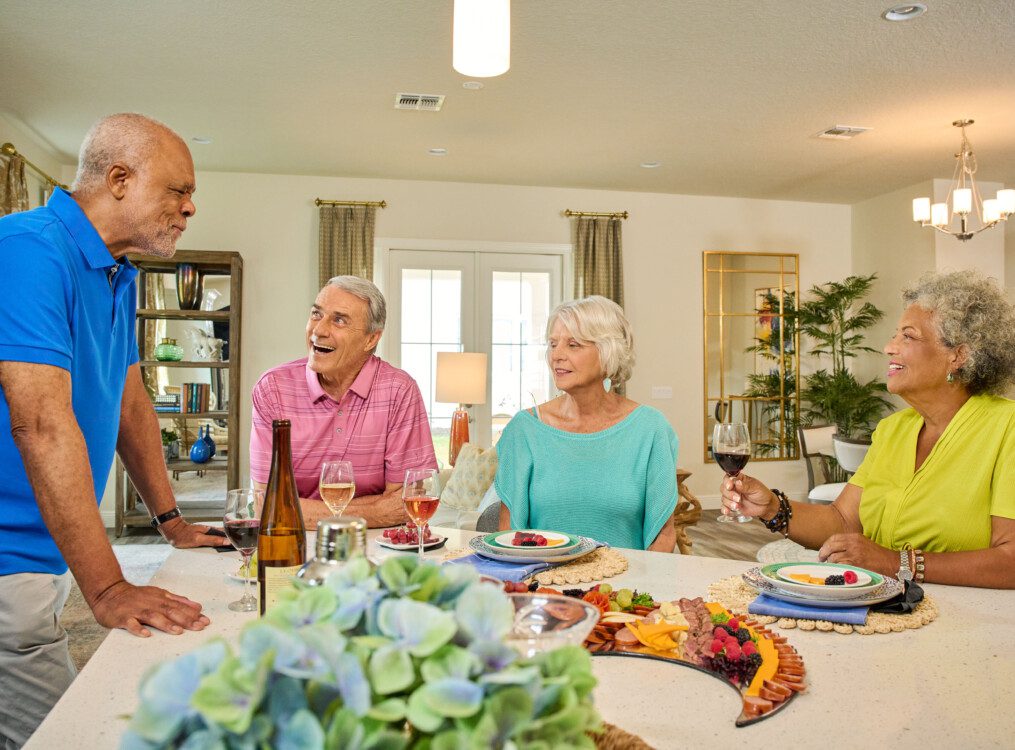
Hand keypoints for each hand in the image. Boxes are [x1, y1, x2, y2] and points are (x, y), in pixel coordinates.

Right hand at [89, 580, 209, 636]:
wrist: (109, 592)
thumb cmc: (137, 596)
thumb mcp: (159, 594)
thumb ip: (178, 600)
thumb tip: (197, 606)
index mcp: (161, 599)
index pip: (180, 607)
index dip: (193, 614)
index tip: (206, 621)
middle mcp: (151, 604)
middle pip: (170, 611)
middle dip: (186, 619)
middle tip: (199, 627)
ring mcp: (137, 610)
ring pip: (153, 616)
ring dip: (166, 624)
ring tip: (178, 631)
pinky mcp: (123, 617)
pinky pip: (131, 624)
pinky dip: (138, 629)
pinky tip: (146, 635)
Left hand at [160, 517, 230, 548]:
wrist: (172, 531)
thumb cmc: (184, 536)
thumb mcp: (199, 540)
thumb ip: (213, 540)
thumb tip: (226, 541)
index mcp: (211, 530)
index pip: (226, 534)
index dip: (233, 539)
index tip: (239, 545)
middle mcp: (210, 531)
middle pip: (223, 536)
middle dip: (230, 540)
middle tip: (237, 547)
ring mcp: (205, 533)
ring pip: (218, 537)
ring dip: (224, 542)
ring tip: (230, 548)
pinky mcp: (201, 536)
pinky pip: (212, 539)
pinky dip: (216, 543)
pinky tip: (217, 546)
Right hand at [719, 474, 777, 519]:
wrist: (766, 506)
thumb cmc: (762, 494)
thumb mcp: (756, 488)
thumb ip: (746, 486)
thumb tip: (737, 482)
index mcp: (739, 480)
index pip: (729, 478)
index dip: (727, 482)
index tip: (730, 486)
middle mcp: (734, 488)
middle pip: (724, 488)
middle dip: (729, 494)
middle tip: (738, 498)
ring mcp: (732, 497)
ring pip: (724, 498)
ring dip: (729, 503)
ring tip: (737, 506)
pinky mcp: (732, 505)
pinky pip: (724, 507)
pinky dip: (725, 509)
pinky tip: (728, 511)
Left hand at [818, 533, 897, 575]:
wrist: (891, 562)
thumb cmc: (878, 554)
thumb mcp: (863, 542)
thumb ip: (850, 543)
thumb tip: (835, 548)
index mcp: (854, 537)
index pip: (834, 538)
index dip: (826, 544)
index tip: (823, 550)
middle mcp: (852, 544)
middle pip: (831, 547)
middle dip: (823, 553)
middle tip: (821, 559)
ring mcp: (854, 554)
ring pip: (833, 558)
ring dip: (830, 563)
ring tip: (831, 566)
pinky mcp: (856, 564)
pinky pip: (840, 566)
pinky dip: (837, 568)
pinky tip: (838, 570)